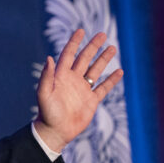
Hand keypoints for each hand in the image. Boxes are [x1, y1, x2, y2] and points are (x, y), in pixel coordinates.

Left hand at [33, 29, 123, 152]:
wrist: (55, 131)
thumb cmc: (47, 112)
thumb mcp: (44, 93)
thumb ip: (47, 76)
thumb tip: (49, 58)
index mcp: (61, 76)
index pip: (68, 54)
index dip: (74, 42)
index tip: (81, 30)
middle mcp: (72, 80)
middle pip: (85, 59)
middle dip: (93, 46)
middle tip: (102, 34)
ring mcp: (82, 89)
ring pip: (95, 70)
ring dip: (103, 59)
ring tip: (112, 48)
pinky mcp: (91, 101)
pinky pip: (103, 88)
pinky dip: (111, 80)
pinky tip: (119, 71)